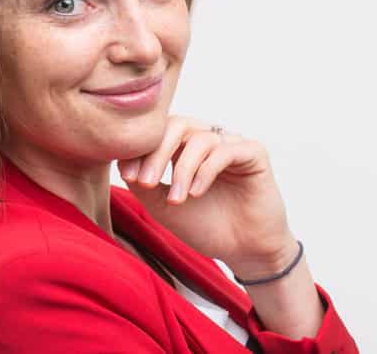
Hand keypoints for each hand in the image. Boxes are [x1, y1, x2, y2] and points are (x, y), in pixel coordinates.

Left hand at [117, 115, 296, 275]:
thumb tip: (122, 161)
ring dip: (182, 169)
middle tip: (146, 183)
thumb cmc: (204, 225)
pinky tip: (196, 193)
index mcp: (185, 146)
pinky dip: (205, 171)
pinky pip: (225, 150)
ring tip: (176, 200)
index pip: (159, 132)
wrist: (243, 251)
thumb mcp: (162, 205)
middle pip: (177, 126)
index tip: (129, 176)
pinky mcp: (253, 153)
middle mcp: (208, 138)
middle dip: (157, 153)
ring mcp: (231, 144)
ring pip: (199, 139)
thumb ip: (142, 183)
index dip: (141, 150)